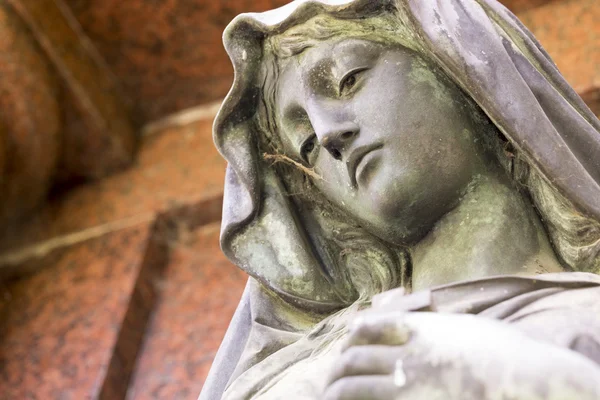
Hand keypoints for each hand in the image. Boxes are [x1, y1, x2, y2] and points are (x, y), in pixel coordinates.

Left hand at [323, 310, 599, 399]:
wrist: (530, 378)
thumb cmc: (507, 352)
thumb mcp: (468, 326)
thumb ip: (441, 323)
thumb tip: (432, 319)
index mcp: (418, 328)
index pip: (368, 326)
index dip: (353, 335)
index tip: (347, 341)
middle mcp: (406, 353)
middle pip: (356, 357)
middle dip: (339, 367)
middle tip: (330, 378)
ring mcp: (409, 382)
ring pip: (355, 386)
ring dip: (337, 392)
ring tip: (328, 398)